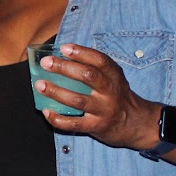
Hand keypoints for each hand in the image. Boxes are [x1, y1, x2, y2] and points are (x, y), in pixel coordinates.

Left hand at [34, 44, 155, 149]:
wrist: (135, 124)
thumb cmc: (117, 96)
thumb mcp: (114, 79)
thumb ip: (95, 69)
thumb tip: (61, 57)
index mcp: (115, 76)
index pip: (100, 60)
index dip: (82, 53)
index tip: (64, 47)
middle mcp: (110, 92)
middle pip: (88, 76)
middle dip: (64, 68)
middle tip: (46, 63)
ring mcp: (104, 110)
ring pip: (77, 100)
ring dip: (56, 92)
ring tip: (40, 84)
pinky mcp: (96, 127)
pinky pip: (74, 124)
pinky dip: (57, 118)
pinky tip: (46, 111)